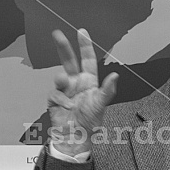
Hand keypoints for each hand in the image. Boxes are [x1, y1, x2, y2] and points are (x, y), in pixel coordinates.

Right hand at [48, 28, 117, 155]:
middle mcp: (76, 83)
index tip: (82, 32)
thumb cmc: (90, 121)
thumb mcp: (101, 104)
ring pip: (59, 76)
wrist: (75, 137)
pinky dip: (61, 101)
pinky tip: (67, 107)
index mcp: (89, 81)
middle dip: (63, 46)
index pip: (87, 60)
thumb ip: (108, 90)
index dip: (85, 46)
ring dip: (62, 81)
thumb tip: (115, 76)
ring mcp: (65, 90)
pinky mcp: (54, 99)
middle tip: (57, 34)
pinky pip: (55, 94)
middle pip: (68, 60)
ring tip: (65, 85)